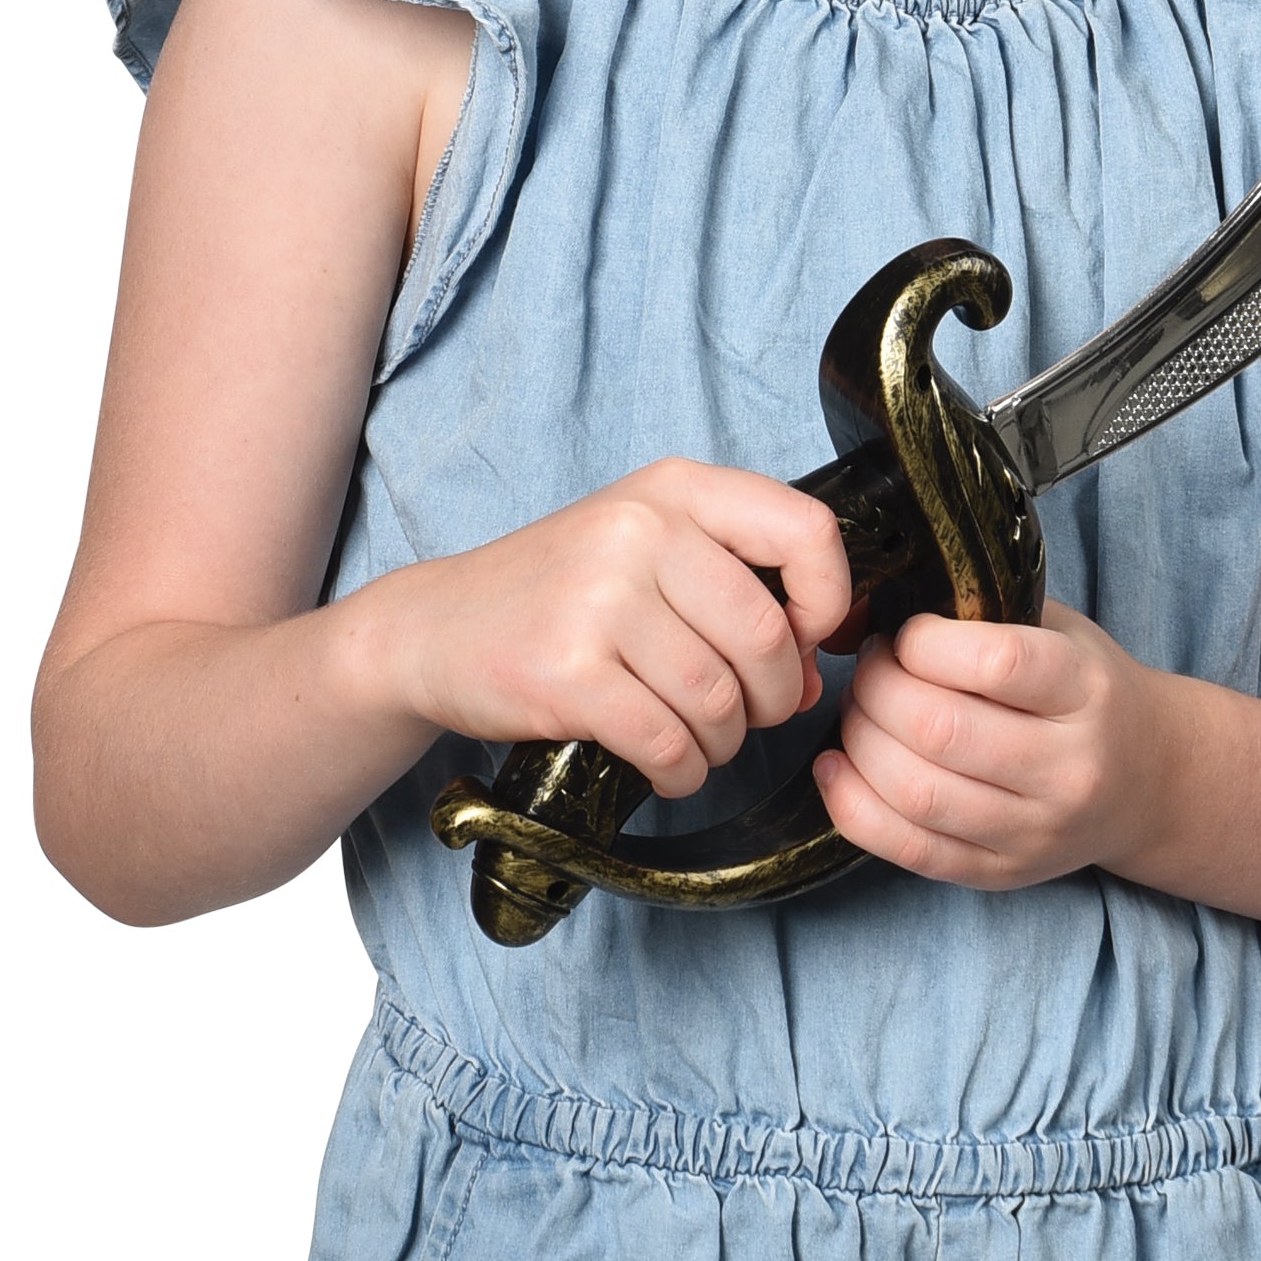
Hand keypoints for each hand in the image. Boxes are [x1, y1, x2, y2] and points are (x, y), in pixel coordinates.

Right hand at [381, 460, 854, 802]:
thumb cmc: (556, 593)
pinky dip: (681, 770)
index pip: (808, 531)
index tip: (806, 640)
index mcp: (674, 490)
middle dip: (771, 697)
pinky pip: (668, 742)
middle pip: (767, 636)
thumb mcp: (646, 553)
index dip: (827, 601)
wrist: (433, 629)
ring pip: (719, 699)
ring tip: (694, 739)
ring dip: (721, 741)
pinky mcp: (567, 672)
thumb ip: (737, 593)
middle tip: (745, 713)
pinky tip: (666, 764)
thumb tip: (813, 671)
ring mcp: (599, 599)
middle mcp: (640, 530)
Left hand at [814, 600, 1176, 889]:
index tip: (905, 634)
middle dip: (876, 690)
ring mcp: (1036, 831)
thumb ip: (983, 613)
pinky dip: (853, 807)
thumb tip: (866, 608)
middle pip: (940, 730)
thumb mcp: (1060, 631)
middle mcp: (1070, 768)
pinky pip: (909, 849)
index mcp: (1087, 691)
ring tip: (858, 713)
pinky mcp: (1002, 873)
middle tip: (869, 670)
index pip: (993, 664)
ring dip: (860, 743)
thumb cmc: (1087, 692)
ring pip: (916, 794)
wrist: (1153, 781)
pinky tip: (837, 767)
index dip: (922, 642)